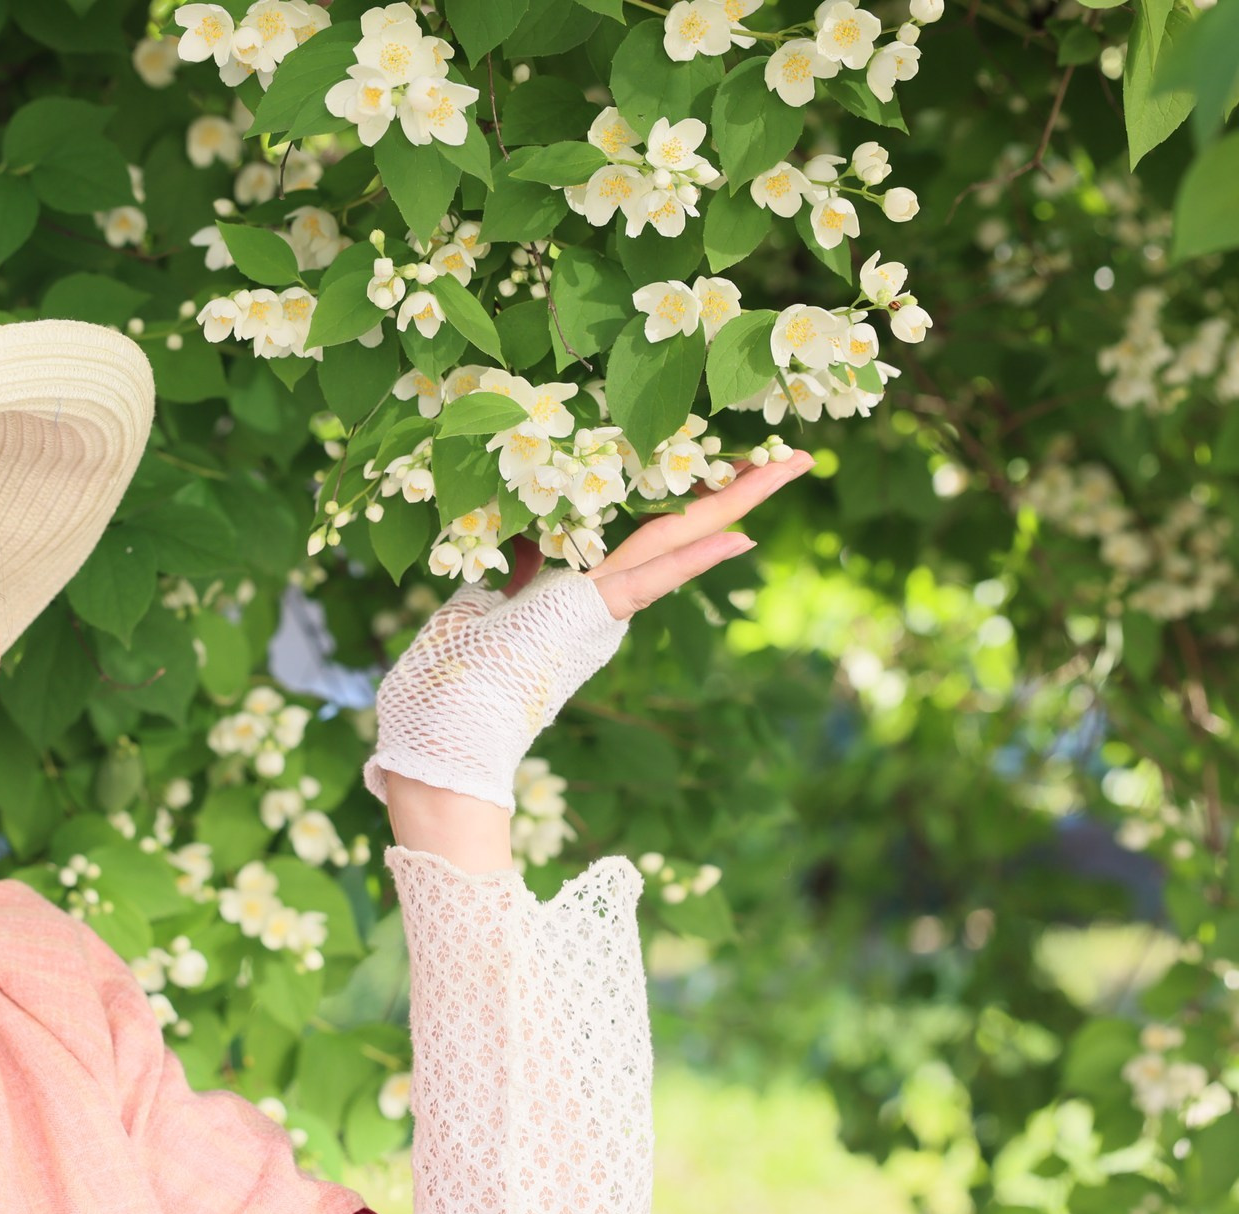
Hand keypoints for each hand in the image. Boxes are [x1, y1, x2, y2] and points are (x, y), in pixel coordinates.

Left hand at [365, 450, 815, 821]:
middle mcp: (598, 595)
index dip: (683, 495)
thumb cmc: (444, 679)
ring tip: (794, 465)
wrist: (440, 732)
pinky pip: (648, 580)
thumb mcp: (474, 603)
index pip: (639, 530)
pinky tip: (743, 537)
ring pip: (676, 539)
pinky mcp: (591, 617)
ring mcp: (600, 606)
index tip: (721, 460)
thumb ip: (506, 567)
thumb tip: (523, 533)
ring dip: (737, 501)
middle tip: (797, 456)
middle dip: (737, 490)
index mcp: (573, 588)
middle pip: (676, 526)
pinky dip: (694, 560)